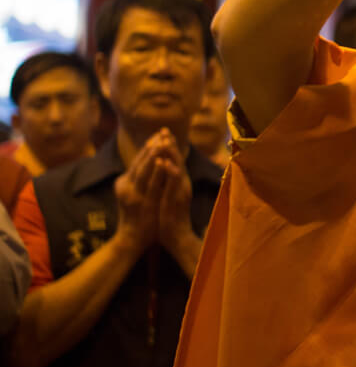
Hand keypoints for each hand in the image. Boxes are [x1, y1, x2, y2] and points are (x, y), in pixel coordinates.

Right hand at [114, 133, 170, 255]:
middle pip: (139, 162)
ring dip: (153, 155)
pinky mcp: (140, 202)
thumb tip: (149, 164)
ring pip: (143, 170)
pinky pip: (150, 184)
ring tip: (161, 142)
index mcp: (124, 182)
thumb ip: (138, 180)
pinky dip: (157, 171)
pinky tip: (163, 162)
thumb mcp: (135, 194)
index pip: (138, 160)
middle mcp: (125, 185)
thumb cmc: (137, 216)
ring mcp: (132, 194)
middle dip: (152, 147)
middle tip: (162, 133)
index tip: (158, 134)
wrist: (131, 239)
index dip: (148, 147)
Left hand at [151, 130, 197, 263]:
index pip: (174, 159)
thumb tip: (162, 169)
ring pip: (177, 167)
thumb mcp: (168, 195)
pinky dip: (170, 171)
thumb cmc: (169, 217)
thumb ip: (167, 182)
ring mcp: (181, 191)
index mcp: (179, 182)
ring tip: (163, 139)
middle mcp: (182, 184)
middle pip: (177, 159)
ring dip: (171, 153)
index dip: (169, 145)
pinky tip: (163, 162)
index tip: (162, 132)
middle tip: (163, 129)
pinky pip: (174, 182)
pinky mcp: (178, 199)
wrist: (176, 237)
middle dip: (170, 144)